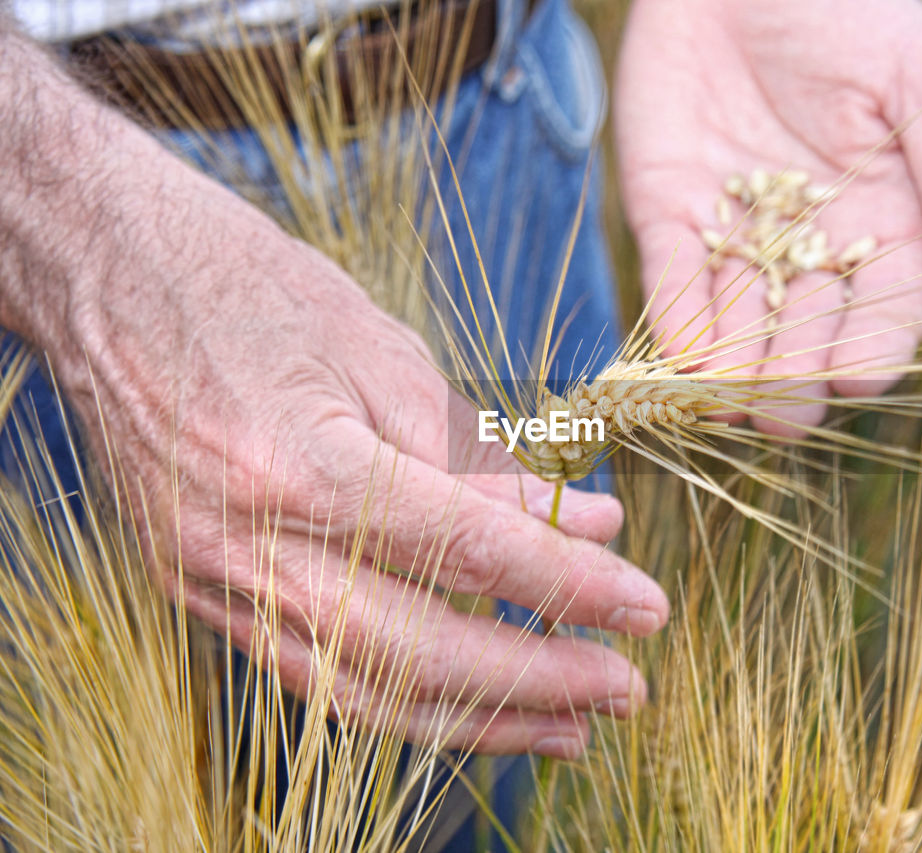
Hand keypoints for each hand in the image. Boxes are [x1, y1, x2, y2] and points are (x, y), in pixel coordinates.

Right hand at [0, 29, 667, 758]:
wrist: (109, 281)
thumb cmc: (250, 289)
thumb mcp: (384, 351)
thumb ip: (478, 455)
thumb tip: (577, 522)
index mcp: (302, 466)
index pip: (467, 552)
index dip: (568, 588)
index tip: (646, 609)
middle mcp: (248, 547)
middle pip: (417, 652)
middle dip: (535, 681)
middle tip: (626, 689)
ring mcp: (214, 583)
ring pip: (363, 693)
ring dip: (478, 719)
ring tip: (568, 725)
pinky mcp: (202, 595)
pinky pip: (317, 675)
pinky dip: (407, 697)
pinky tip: (474, 698)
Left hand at [615, 0, 921, 434]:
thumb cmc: (850, 11)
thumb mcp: (919, 80)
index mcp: (886, 225)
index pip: (887, 310)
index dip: (874, 349)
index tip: (858, 378)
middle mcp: (811, 248)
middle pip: (808, 335)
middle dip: (796, 379)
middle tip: (782, 413)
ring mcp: (737, 236)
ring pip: (737, 323)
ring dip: (730, 369)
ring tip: (724, 404)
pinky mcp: (669, 214)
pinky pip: (672, 278)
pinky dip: (673, 318)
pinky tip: (676, 357)